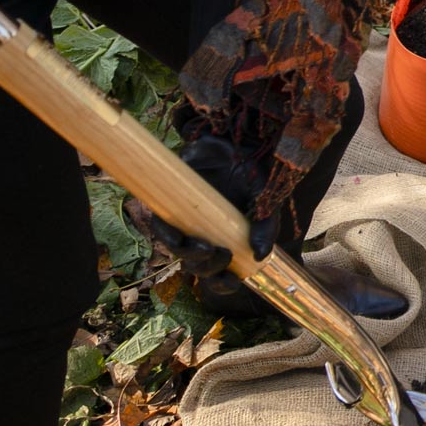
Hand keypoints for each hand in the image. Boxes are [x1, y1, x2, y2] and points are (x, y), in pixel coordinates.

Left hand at [154, 126, 282, 274]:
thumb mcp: (265, 201)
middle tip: (222, 254)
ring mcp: (185, 221)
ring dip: (188, 255)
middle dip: (207, 268)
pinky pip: (160, 226)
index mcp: (226, 240)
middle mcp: (203, 234)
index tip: (233, 281)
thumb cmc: (252, 173)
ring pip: (176, 251)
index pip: (219, 274)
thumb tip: (261, 256)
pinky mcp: (169, 203)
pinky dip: (166, 234)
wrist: (236, 141)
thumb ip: (264, 228)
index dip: (222, 284)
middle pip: (196, 267)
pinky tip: (179, 234)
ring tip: (205, 247)